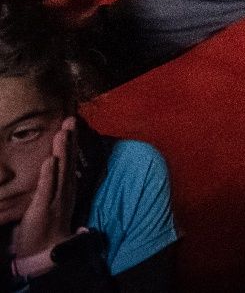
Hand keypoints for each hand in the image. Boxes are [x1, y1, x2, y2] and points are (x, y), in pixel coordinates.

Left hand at [12, 118, 77, 258]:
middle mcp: (64, 192)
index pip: (69, 161)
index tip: (70, 123)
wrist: (43, 255)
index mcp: (66, 189)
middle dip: (69, 140)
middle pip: (68, 162)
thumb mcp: (50, 203)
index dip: (71, 142)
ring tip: (62, 133)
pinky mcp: (43, 209)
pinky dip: (49, 175)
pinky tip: (50, 160)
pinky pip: (47, 189)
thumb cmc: (44, 228)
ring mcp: (55, 200)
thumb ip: (53, 186)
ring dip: (62, 152)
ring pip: (60, 172)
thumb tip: (53, 166)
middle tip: (70, 119)